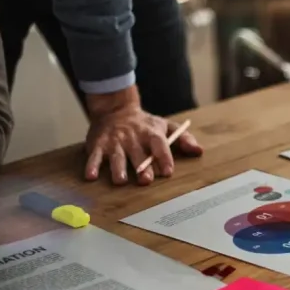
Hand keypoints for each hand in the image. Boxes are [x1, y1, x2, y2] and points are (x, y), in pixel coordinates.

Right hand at [84, 86, 201, 185]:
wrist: (115, 109)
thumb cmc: (144, 124)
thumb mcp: (165, 126)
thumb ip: (183, 138)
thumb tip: (199, 151)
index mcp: (151, 133)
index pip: (159, 145)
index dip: (164, 157)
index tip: (168, 171)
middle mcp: (132, 137)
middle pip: (138, 153)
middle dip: (142, 167)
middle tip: (145, 180)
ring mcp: (114, 141)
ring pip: (116, 156)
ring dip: (118, 168)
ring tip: (120, 180)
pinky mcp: (98, 144)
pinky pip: (94, 156)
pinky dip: (92, 166)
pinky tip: (91, 176)